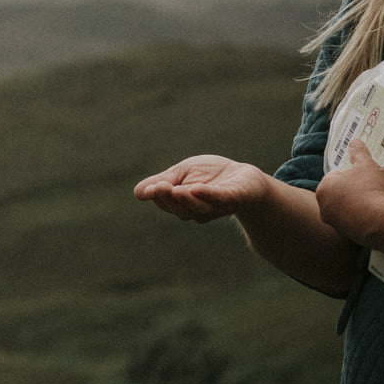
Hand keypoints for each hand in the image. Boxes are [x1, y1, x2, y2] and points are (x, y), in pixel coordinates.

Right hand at [133, 154, 270, 222]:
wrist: (245, 178)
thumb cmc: (211, 176)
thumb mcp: (183, 173)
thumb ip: (164, 181)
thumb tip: (138, 193)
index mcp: (183, 204)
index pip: (166, 202)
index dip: (157, 196)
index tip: (150, 188)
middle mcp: (199, 210)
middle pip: (180, 208)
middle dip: (169, 198)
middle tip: (159, 187)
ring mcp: (218, 206)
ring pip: (199, 207)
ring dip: (186, 200)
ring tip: (176, 190)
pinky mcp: (235, 197)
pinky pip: (221, 198)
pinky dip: (208, 195)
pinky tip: (197, 189)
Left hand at [315, 139, 383, 245]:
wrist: (381, 222)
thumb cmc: (371, 189)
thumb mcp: (367, 165)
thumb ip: (359, 153)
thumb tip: (354, 141)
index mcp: (324, 188)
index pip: (336, 177)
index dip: (352, 175)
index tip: (365, 177)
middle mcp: (323, 207)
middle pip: (339, 195)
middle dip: (353, 192)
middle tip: (371, 190)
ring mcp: (334, 224)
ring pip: (346, 211)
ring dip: (358, 207)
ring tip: (376, 203)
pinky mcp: (346, 237)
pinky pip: (354, 225)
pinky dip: (363, 221)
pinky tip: (376, 217)